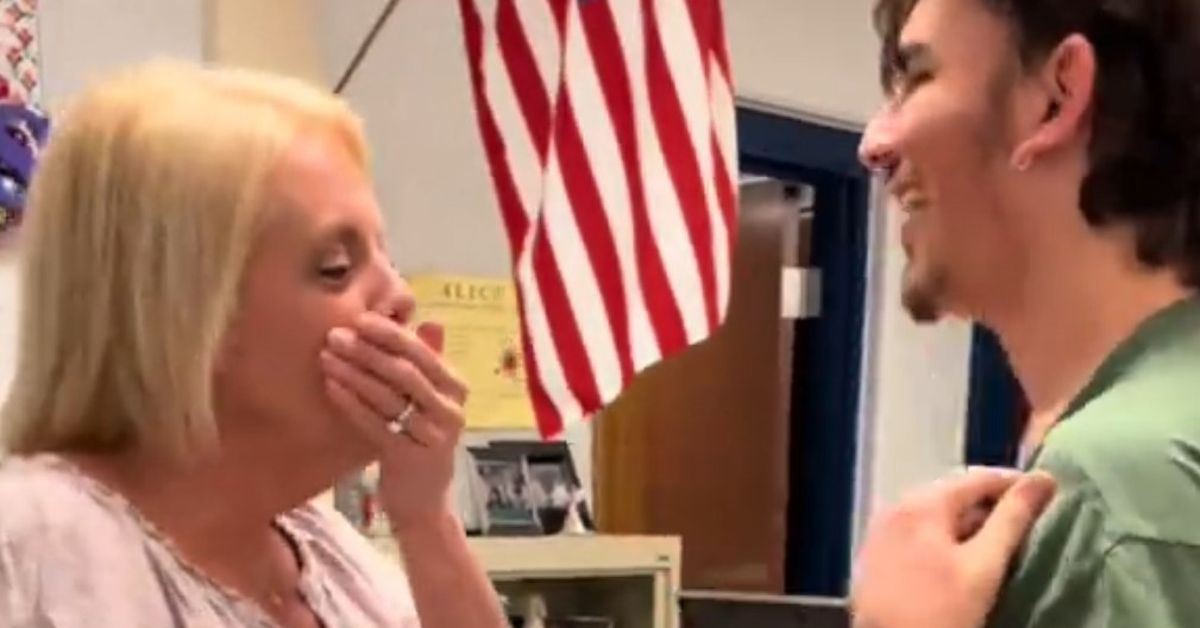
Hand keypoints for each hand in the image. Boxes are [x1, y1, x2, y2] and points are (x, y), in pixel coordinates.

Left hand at [321, 312, 467, 530]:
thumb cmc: (418, 440)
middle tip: (335, 336)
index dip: (391, 334)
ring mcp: (433, 436)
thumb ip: (427, 363)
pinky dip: (352, 404)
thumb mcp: (428, 401)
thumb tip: (428, 320)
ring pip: (389, 397)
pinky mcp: (411, 458)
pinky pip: (376, 425)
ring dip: (354, 374)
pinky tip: (330, 388)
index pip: (423, 353)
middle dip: (367, 351)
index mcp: (457, 388)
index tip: (359, 318)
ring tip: (326, 357)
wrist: (422, 501)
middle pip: (406, 373)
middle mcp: (451, 410)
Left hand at [850, 468, 1055, 627]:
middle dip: (991, 504)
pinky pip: (917, 532)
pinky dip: (943, 537)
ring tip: (999, 542)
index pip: (978, 478)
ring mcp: (882, 531)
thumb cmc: (941, 612)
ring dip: (968, 522)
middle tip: (1026, 522)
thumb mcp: (984, 566)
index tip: (1046, 496)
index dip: (1015, 484)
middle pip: (954, 493)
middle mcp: (896, 507)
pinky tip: (961, 559)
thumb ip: (1013, 519)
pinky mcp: (877, 555)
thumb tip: (1044, 479)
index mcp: (922, 504)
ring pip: (935, 514)